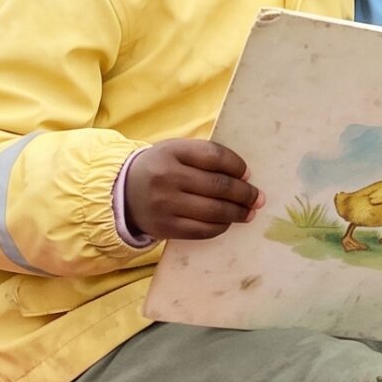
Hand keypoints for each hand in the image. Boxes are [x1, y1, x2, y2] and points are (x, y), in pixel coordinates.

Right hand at [123, 138, 260, 240]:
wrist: (123, 193)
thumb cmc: (160, 169)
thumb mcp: (176, 152)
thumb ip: (206, 157)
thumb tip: (244, 177)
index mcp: (171, 152)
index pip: (214, 156)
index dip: (237, 165)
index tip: (247, 174)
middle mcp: (167, 177)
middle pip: (218, 186)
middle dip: (245, 193)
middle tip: (258, 198)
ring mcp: (165, 204)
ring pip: (214, 210)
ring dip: (239, 212)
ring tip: (250, 211)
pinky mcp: (166, 227)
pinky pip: (203, 229)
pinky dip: (221, 225)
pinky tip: (228, 221)